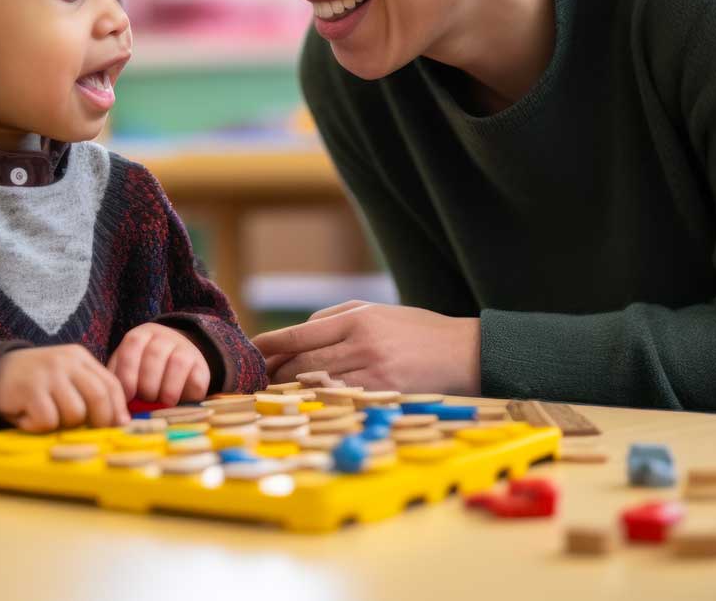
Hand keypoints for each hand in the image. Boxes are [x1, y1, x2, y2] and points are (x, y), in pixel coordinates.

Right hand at [0, 345, 129, 432]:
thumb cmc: (35, 383)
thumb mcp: (65, 378)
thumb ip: (89, 392)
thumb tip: (121, 421)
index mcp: (79, 357)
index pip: (110, 383)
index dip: (118, 408)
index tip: (119, 426)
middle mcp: (66, 361)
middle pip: (98, 397)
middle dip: (100, 422)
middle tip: (91, 436)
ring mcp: (48, 374)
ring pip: (75, 414)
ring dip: (63, 426)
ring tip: (47, 418)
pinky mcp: (30, 389)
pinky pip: (48, 421)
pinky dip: (38, 427)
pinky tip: (27, 417)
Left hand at [107, 323, 211, 405]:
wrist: (175, 362)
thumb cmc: (142, 372)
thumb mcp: (128, 371)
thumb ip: (120, 384)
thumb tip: (117, 408)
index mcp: (139, 336)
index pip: (132, 348)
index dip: (128, 374)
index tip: (127, 397)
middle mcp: (163, 337)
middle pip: (154, 355)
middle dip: (147, 384)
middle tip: (145, 401)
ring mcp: (185, 348)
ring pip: (177, 362)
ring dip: (168, 389)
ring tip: (162, 403)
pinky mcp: (201, 366)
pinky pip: (196, 378)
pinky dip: (186, 394)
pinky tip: (177, 403)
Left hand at [250, 301, 481, 395]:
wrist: (463, 351)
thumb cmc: (416, 330)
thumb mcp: (376, 311)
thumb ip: (335, 319)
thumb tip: (296, 335)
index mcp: (357, 319)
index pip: (300, 334)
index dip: (271, 345)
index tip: (252, 352)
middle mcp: (361, 343)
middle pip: (302, 362)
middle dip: (277, 373)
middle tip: (260, 380)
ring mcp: (373, 371)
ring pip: (317, 384)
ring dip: (293, 391)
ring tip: (278, 394)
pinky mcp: (384, 394)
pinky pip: (341, 400)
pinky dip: (321, 402)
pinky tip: (310, 405)